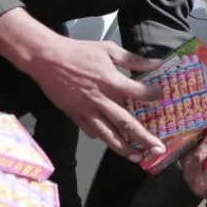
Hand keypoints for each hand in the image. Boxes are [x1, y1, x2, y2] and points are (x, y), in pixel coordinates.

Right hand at [21, 37, 165, 161]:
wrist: (46, 59)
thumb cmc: (78, 52)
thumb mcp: (108, 49)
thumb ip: (133, 60)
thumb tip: (156, 63)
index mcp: (111, 81)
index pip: (138, 93)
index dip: (152, 96)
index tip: (160, 96)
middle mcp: (101, 100)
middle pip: (126, 123)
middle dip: (144, 138)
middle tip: (158, 150)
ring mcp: (87, 111)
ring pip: (108, 134)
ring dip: (124, 148)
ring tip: (138, 157)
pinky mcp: (75, 116)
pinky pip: (92, 131)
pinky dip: (103, 139)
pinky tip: (114, 144)